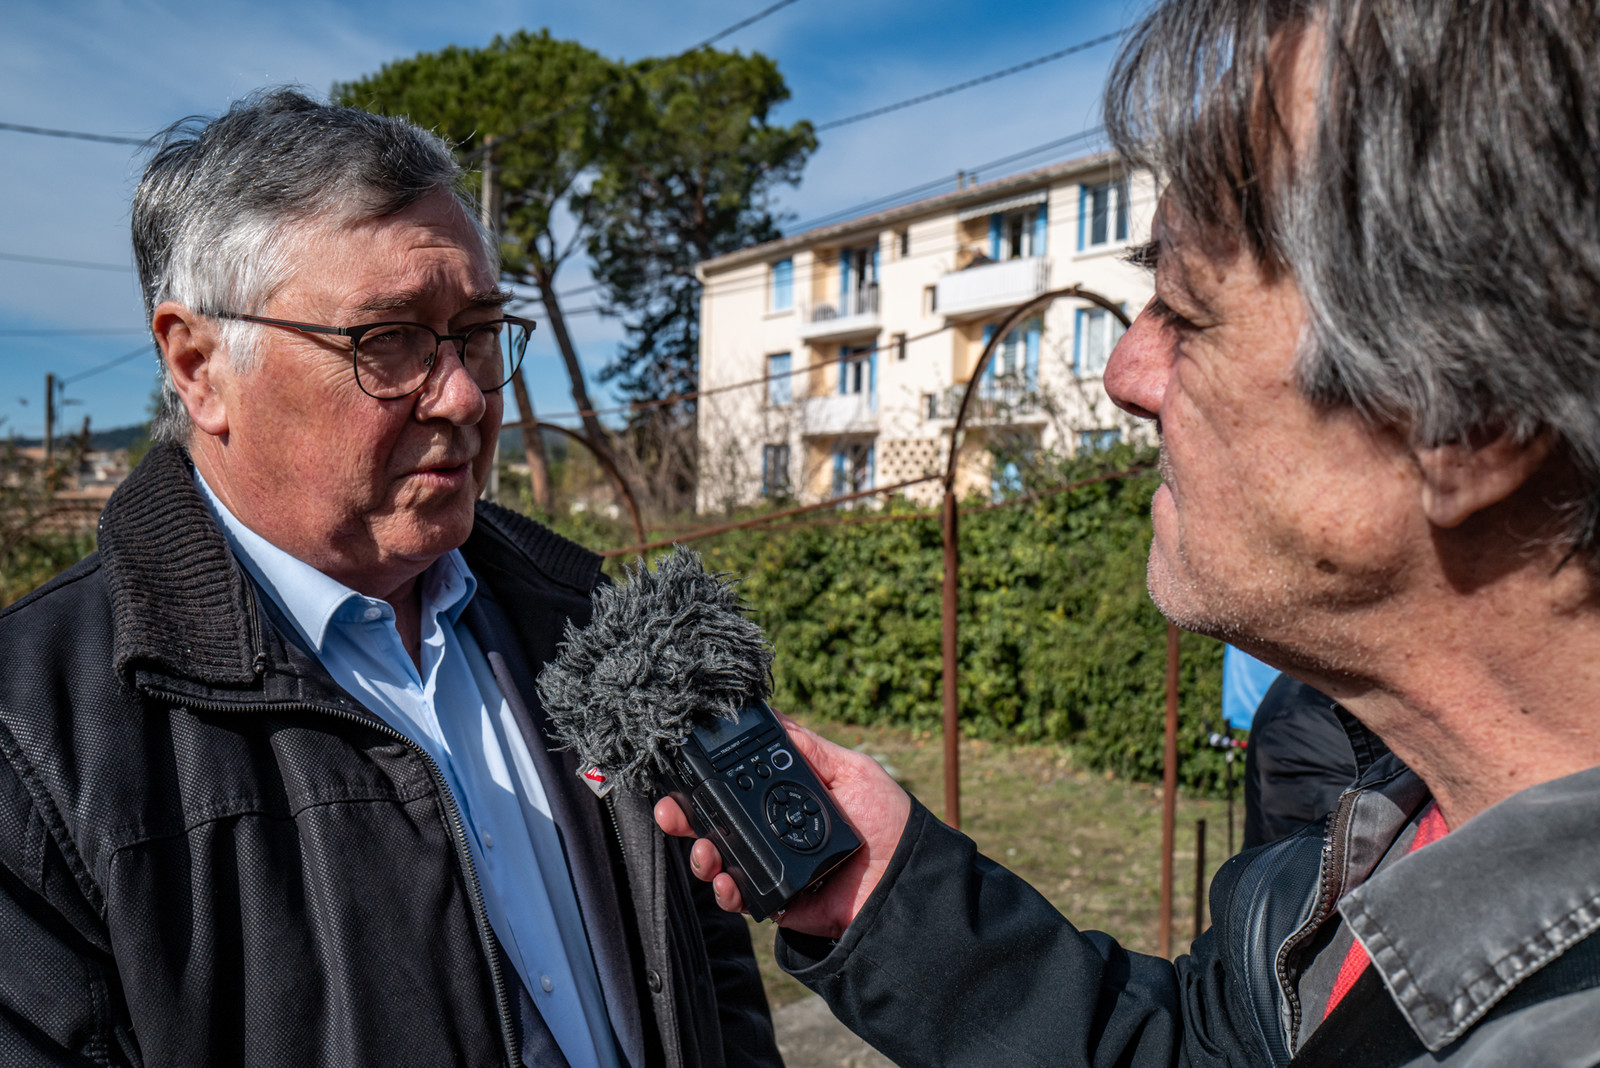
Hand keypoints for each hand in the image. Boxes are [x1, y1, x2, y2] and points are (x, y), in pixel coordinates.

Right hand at [655, 711, 910, 940]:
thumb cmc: (888, 821)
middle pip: (714, 822)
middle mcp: (771, 831)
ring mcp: (770, 867)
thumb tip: (771, 713)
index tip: (681, 770)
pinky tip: (728, 881)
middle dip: (685, 816)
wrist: (908, 882)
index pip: (734, 786)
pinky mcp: (776, 900)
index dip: (705, 780)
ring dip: (701, 854)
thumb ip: (808, 747)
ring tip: (706, 852)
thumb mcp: (851, 770)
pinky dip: (726, 890)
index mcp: (784, 798)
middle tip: (671, 811)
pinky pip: (739, 896)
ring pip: (717, 859)